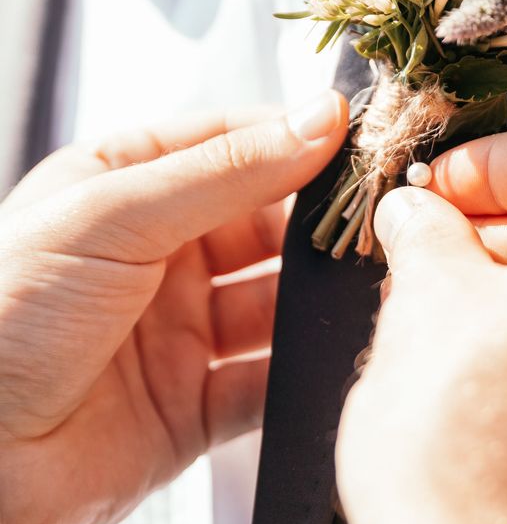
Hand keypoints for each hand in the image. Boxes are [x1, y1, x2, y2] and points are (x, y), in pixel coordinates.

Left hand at [0, 91, 347, 523]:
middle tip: (377, 221)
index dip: (296, 140)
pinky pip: (268, 381)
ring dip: (318, 299)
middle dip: (319, 224)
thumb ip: (226, 170)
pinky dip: (302, 372)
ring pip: (278, 303)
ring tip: (364, 289)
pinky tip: (329, 359)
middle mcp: (161, 256)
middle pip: (268, 225)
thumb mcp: (113, 215)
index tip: (358, 140)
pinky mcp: (197, 404)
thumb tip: (317, 119)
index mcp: (127, 189)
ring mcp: (182, 331)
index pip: (233, 145)